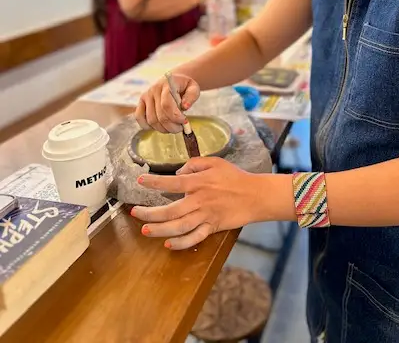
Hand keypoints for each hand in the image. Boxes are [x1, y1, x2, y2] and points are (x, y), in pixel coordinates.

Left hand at [131, 158, 260, 248]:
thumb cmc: (235, 177)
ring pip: (178, 227)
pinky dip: (181, 243)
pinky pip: (194, 238)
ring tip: (145, 230)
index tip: (140, 181)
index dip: (154, 182)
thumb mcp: (215, 162)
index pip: (171, 183)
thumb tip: (178, 173)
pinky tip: (168, 244)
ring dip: (159, 230)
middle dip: (149, 213)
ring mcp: (205, 216)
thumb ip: (194, 164)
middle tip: (135, 213)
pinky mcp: (212, 227)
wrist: (255, 195)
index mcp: (198, 182)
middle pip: (169, 210)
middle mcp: (199, 200)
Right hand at [135, 73, 199, 132]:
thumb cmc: (185, 86)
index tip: (184, 121)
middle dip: (172, 126)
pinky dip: (148, 126)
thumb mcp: (193, 88)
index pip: (166, 105)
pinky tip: (159, 126)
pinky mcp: (141, 102)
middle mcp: (154, 90)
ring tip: (172, 127)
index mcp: (167, 85)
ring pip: (151, 120)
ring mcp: (146, 96)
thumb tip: (185, 107)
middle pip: (159, 115)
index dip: (175, 117)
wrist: (174, 80)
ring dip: (163, 129)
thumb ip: (191, 96)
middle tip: (180, 128)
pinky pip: (139, 117)